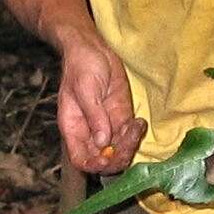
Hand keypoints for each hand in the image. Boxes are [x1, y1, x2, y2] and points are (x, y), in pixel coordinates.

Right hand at [57, 34, 147, 173]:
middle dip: (118, 157)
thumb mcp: (86, 89)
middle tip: (128, 140)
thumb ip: (94, 116)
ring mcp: (107, 126)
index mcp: (74, 129)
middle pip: (103, 160)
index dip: (94, 164)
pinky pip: (129, 135)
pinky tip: (139, 122)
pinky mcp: (121, 118)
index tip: (107, 157)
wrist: (93, 49)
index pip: (81, 159)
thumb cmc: (82, 66)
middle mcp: (90, 133)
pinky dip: (136, 133)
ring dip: (130, 145)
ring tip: (136, 126)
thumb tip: (102, 142)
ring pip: (119, 150)